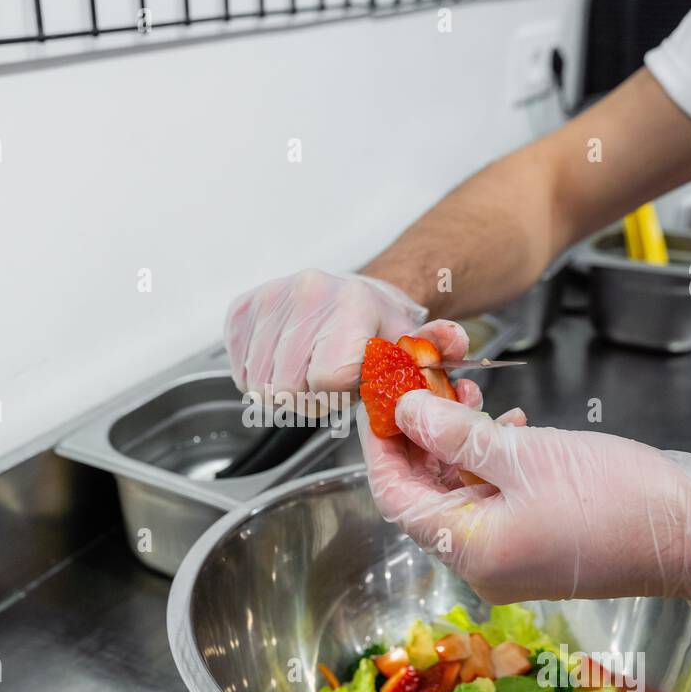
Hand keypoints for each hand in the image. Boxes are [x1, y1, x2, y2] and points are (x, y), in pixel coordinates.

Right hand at [225, 269, 465, 399]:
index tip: (347, 386)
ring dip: (281, 391)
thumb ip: (435, 350)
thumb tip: (452, 338)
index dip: (335, 396)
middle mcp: (307, 293)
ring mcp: (270, 298)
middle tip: (326, 385)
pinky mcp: (243, 307)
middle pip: (286, 388)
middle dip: (307, 399)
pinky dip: (256, 376)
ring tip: (306, 374)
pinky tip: (283, 363)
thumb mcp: (414, 346)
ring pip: (257, 383)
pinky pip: (238, 368)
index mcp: (351, 304)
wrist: (354, 294)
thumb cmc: (381, 329)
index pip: (324, 380)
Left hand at [358, 392, 690, 623]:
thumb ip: (456, 434)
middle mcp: (481, 562)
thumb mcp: (524, 455)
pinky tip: (509, 423)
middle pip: (425, 493)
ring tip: (468, 392)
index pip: (396, 496)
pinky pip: (495, 499)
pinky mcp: (537, 542)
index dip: (381, 445)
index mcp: (469, 551)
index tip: (377, 399)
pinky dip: (491, 460)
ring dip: (458, 441)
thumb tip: (405, 412)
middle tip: (422, 384)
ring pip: (461, 491)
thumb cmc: (617, 499)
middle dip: (420, 435)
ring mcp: (511, 555)